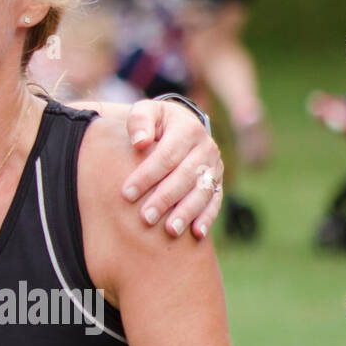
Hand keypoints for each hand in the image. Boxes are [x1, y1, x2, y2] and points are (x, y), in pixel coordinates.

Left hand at [122, 99, 222, 238]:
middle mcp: (206, 147)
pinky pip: (215, 200)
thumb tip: (139, 142)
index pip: (166, 155)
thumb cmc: (156, 122)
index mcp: (188, 128)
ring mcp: (215, 166)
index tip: (126, 193)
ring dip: (186, 212)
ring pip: (203, 191)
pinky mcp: (219, 181)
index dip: (146, 175)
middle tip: (145, 217)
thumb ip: (139, 121)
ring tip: (170, 230)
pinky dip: (207, 217)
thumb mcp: (146, 112)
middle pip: (185, 176)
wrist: (180, 124)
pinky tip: (195, 233)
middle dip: (165, 198)